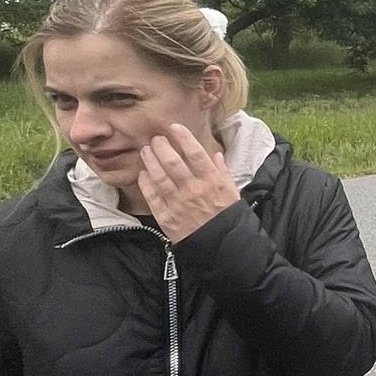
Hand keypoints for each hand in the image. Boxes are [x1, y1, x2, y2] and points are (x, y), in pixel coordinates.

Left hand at [137, 126, 240, 240]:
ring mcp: (178, 204)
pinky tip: (143, 174)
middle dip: (161, 147)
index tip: (174, 127)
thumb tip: (216, 155)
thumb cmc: (228, 217)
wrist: (222, 247)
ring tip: (146, 151)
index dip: (183, 138)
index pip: (196, 153)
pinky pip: (153, 197)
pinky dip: (146, 184)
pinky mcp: (167, 217)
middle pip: (173, 162)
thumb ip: (223, 172)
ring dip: (150, 161)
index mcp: (212, 182)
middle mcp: (194, 190)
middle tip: (155, 139)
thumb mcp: (232, 192)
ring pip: (159, 177)